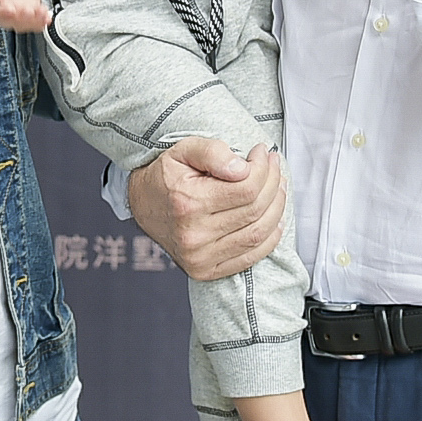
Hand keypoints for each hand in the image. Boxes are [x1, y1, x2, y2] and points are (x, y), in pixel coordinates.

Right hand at [0, 0, 48, 30]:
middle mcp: (1, 2)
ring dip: (32, 22)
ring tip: (42, 14)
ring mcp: (16, 6)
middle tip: (29, 11)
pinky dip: (41, 20)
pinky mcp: (29, 5)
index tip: (10, 9)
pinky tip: (47, 16)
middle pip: (7, 21)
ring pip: (22, 23)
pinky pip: (34, 18)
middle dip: (19, 19)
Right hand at [126, 139, 286, 282]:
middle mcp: (193, 235)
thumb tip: (243, 168)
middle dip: (273, 184)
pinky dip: (270, 238)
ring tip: (278, 188)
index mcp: (187, 202)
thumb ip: (212, 152)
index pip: (246, 187)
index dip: (263, 169)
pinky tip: (274, 219)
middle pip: (255, 210)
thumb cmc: (166, 175)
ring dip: (277, 209)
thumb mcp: (183, 150)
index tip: (262, 153)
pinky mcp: (205, 271)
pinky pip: (251, 257)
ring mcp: (199, 257)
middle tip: (274, 167)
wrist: (143, 205)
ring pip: (258, 234)